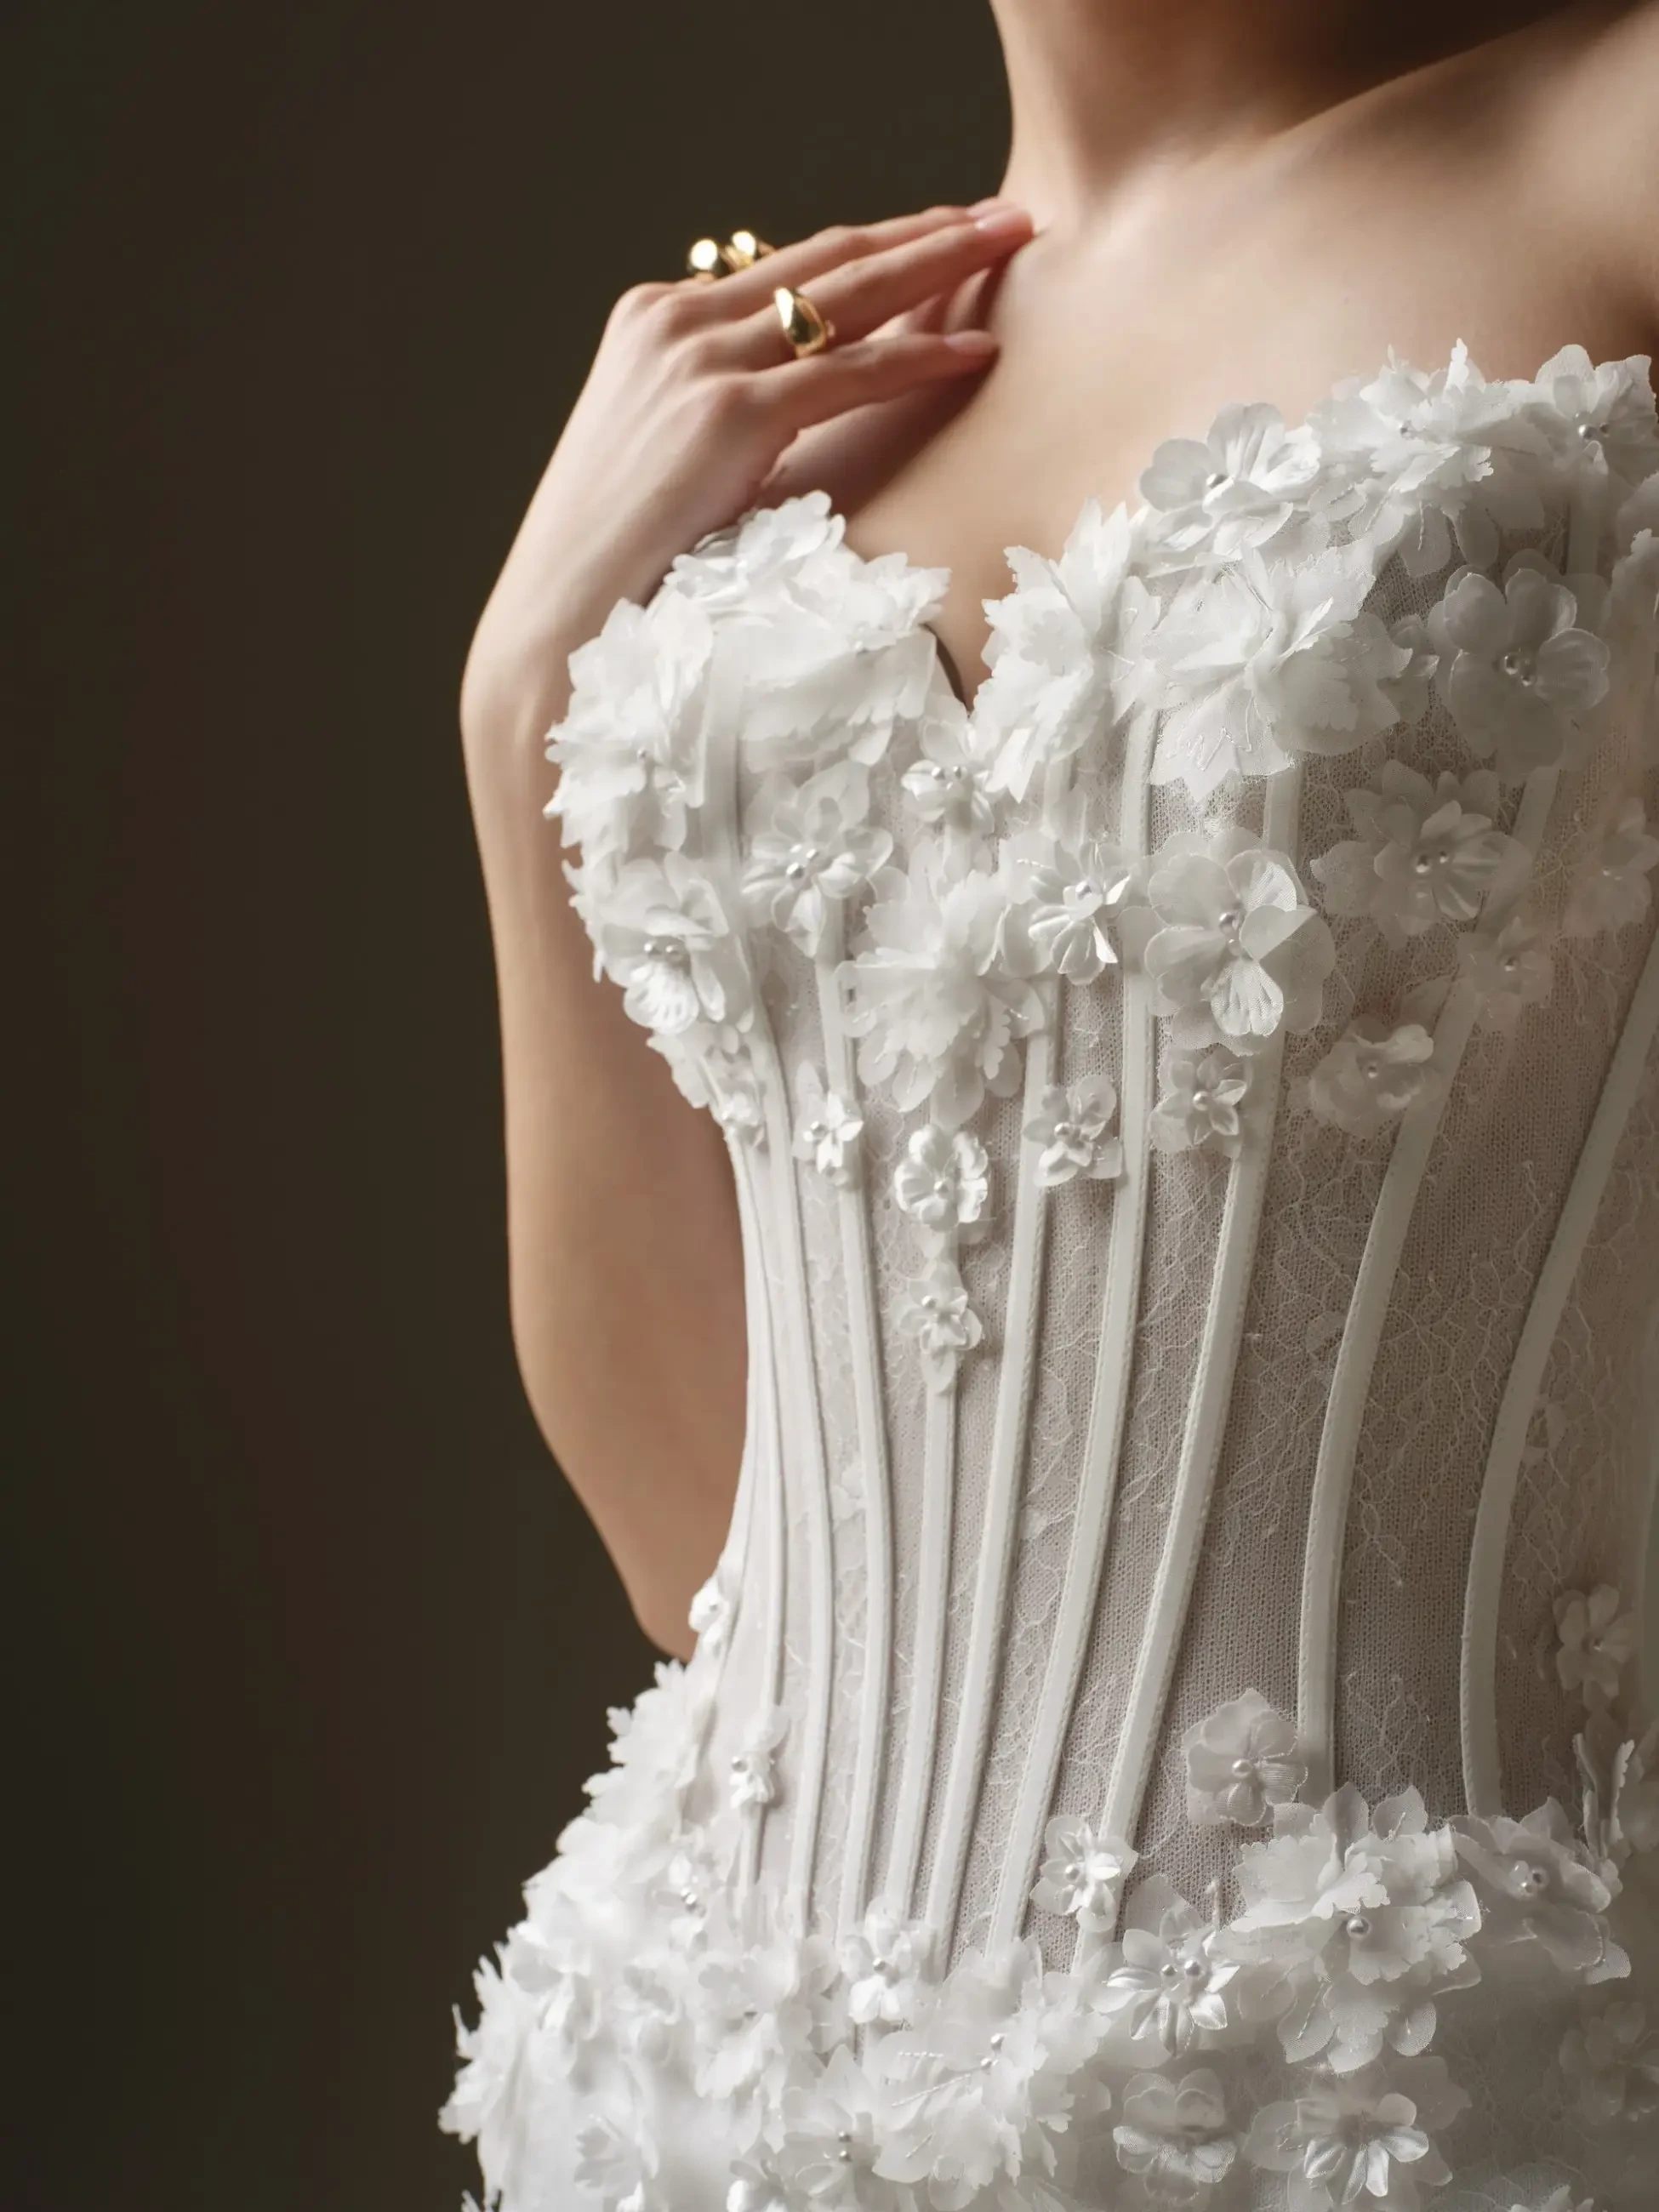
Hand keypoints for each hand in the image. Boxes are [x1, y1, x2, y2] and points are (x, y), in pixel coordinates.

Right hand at [460, 200, 1033, 754]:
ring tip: (1012, 241)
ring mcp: (702, 361)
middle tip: (1002, 213)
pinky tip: (977, 350)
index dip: (873, 245)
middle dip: (924, 230)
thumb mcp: (663, 452)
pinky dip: (921, 357)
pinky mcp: (731, 413)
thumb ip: (717, 407)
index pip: (788, 266)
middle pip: (828, 257)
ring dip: (941, 263)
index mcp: (654, 318)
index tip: (939, 232)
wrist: (566, 610)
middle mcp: (676, 320)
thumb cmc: (621, 554)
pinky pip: (851, 372)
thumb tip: (790, 408)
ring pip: (849, 295)